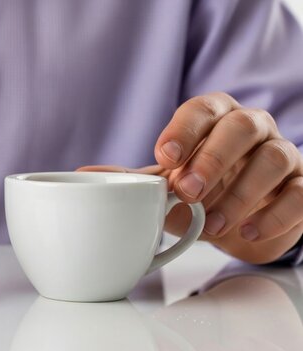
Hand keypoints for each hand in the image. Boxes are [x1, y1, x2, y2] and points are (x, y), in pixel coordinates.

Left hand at [80, 93, 302, 263]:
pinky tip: (248, 232)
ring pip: (273, 159)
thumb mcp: (165, 184)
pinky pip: (301, 194)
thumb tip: (80, 175)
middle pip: (240, 127)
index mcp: (216, 118)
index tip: (164, 156)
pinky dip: (275, 214)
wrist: (241, 220)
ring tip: (212, 224)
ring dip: (239, 194)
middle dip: (213, 158)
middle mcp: (253, 128)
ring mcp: (282, 154)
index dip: (185, 128)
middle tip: (187, 190)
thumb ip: (130, 178)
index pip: (203, 108)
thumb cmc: (201, 191)